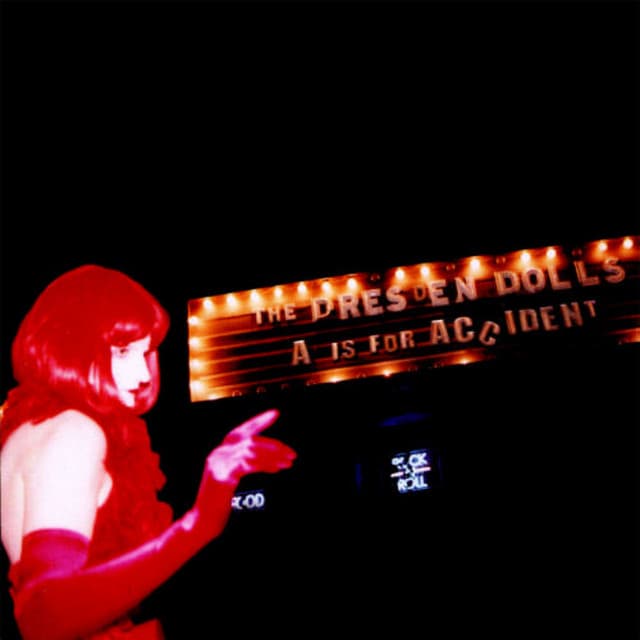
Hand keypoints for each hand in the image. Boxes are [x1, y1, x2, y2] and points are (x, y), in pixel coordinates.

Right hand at [190, 409, 296, 542]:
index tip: (275, 413)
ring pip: (251, 451)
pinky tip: (276, 469)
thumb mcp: (231, 478)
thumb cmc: (219, 503)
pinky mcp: (222, 477)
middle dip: (274, 444)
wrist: (202, 523)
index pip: (241, 431)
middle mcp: (218, 454)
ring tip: (288, 462)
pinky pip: (247, 465)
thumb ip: (243, 464)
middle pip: (250, 440)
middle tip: (291, 452)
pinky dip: (265, 465)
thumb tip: (268, 456)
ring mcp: (219, 465)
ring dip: (273, 456)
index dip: (258, 421)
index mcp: (220, 452)